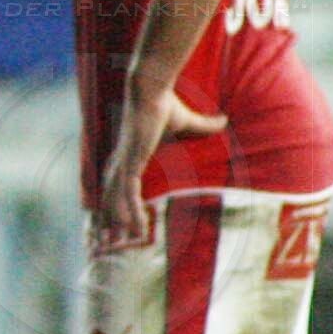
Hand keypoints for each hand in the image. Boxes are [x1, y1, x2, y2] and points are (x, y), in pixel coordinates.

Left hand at [97, 81, 225, 248]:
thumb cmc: (165, 104)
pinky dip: (131, 211)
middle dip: (108, 219)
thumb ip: (204, 126)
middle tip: (107, 241)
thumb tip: (224, 120)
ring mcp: (124, 163)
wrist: (152, 90)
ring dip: (119, 222)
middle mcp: (121, 162)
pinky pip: (128, 193)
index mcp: (129, 156)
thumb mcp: (188, 122)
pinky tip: (135, 228)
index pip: (118, 185)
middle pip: (110, 197)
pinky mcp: (131, 161)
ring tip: (122, 242)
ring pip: (116, 200)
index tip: (113, 219)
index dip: (115, 203)